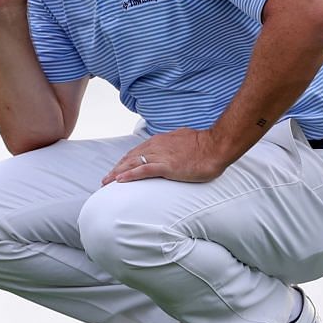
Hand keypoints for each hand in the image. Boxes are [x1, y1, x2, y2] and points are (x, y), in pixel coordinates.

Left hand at [102, 128, 229, 184]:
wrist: (216, 146)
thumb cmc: (204, 145)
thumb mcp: (184, 140)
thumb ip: (173, 144)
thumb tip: (171, 148)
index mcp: (160, 141)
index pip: (136, 152)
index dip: (125, 162)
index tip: (117, 170)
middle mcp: (156, 147)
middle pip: (130, 158)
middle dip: (116, 169)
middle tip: (106, 180)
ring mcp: (160, 156)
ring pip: (132, 164)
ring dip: (117, 174)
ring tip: (106, 182)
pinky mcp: (166, 166)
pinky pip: (142, 170)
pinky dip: (129, 175)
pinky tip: (119, 181)